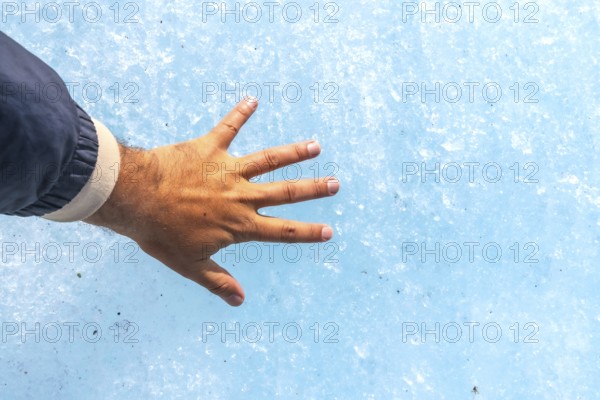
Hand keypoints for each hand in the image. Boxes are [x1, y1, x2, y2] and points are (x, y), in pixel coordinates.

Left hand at [84, 97, 339, 305]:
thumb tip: (240, 302)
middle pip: (285, 192)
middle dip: (313, 189)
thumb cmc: (160, 234)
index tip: (329, 231)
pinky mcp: (209, 148)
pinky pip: (228, 128)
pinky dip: (241, 113)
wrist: (134, 199)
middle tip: (336, 184)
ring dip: (293, 152)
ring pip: (268, 159)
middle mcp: (240, 196)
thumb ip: (218, 281)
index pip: (282, 231)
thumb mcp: (190, 265)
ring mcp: (227, 170)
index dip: (307, 232)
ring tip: (315, 146)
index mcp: (238, 225)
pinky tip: (253, 99)